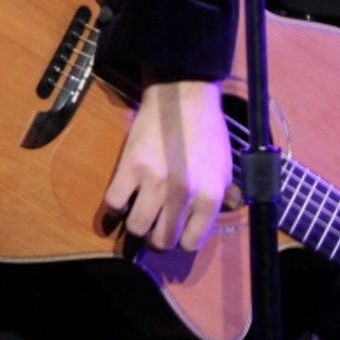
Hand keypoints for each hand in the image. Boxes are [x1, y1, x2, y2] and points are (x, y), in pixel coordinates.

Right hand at [105, 79, 234, 251]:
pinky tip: (123, 199)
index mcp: (210, 197)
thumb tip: (222, 214)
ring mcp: (154, 181)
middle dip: (158, 238)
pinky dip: (115, 207)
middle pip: (162, 241)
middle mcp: (183, 194)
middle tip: (156, 226)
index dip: (182, 240)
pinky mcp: (130, 167)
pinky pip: (114, 203)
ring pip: (137, 228)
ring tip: (140, 214)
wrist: (183, 96)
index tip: (177, 231)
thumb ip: (223, 196)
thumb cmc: (207, 132)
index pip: (190, 243)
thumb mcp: (225, 167)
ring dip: (137, 226)